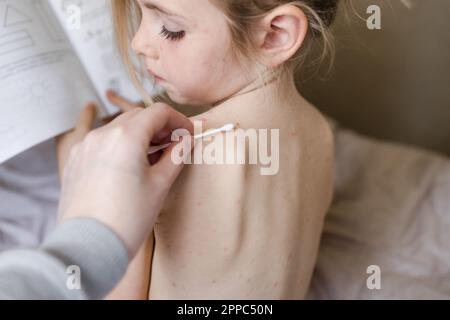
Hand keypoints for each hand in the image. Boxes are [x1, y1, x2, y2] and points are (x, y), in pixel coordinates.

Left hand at [57, 102, 193, 257]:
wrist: (90, 246)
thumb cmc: (128, 218)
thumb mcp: (160, 185)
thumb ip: (176, 156)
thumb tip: (185, 140)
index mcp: (126, 137)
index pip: (158, 112)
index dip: (178, 120)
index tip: (189, 133)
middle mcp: (102, 134)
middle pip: (137, 116)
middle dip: (159, 126)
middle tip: (174, 144)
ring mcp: (85, 146)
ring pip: (118, 127)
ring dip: (139, 134)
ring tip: (153, 156)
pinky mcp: (75, 160)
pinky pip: (102, 142)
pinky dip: (120, 144)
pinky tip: (129, 165)